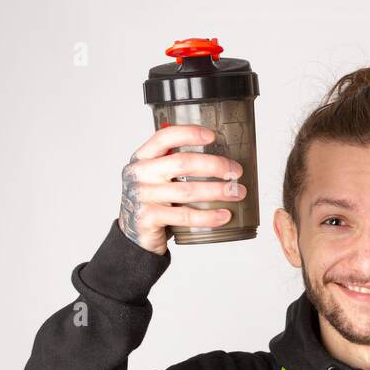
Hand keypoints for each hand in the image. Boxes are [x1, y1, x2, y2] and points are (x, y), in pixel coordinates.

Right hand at [117, 124, 246, 254]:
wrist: (133, 235)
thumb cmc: (152, 203)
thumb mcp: (156, 178)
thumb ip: (173, 166)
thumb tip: (218, 160)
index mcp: (142, 158)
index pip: (165, 137)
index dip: (189, 134)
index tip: (213, 136)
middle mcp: (139, 173)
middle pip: (182, 163)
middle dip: (214, 165)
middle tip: (236, 171)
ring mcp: (142, 196)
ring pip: (186, 190)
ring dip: (217, 191)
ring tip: (237, 193)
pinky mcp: (148, 218)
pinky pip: (184, 216)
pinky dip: (208, 217)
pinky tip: (224, 215)